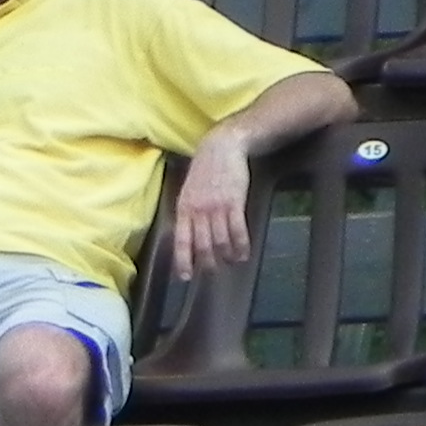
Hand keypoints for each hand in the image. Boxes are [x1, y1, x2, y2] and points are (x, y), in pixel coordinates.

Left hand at [167, 133, 256, 278]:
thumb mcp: (188, 191)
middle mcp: (197, 211)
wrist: (222, 147)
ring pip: (220, 240)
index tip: (185, 277)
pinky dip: (241, 245)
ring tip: (232, 262)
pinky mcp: (234, 202)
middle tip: (213, 272)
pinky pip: (237, 230)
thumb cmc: (205, 170)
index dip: (183, 261)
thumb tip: (188, 234)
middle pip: (202, 245)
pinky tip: (244, 253)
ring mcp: (216, 207)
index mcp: (183, 209)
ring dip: (227, 255)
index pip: (181, 241)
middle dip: (208, 262)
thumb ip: (188, 212)